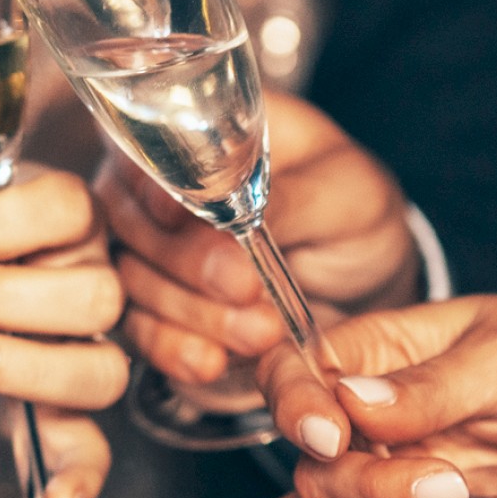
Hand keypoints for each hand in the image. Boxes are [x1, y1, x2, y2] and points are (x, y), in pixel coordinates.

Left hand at [0, 169, 127, 497]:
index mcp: (71, 220)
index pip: (70, 208)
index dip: (3, 223)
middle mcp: (95, 280)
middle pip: (97, 295)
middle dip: (9, 297)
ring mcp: (87, 350)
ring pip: (101, 370)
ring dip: (28, 366)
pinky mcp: (61, 413)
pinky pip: (93, 448)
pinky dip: (79, 476)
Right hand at [93, 91, 419, 390]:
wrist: (365, 286)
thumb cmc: (351, 213)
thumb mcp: (341, 193)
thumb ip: (286, 197)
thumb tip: (232, 204)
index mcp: (198, 136)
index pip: (144, 148)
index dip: (151, 183)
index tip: (178, 216)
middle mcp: (157, 190)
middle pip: (131, 220)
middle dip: (185, 261)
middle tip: (244, 286)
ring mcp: (151, 252)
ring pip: (133, 281)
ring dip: (190, 312)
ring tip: (259, 331)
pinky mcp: (157, 311)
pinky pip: (141, 332)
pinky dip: (173, 349)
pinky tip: (211, 361)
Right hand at [252, 284, 496, 497]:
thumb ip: (431, 387)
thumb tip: (354, 403)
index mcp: (375, 359)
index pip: (295, 376)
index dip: (294, 408)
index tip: (331, 437)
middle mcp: (372, 426)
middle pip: (311, 467)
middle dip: (351, 489)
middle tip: (433, 489)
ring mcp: (397, 487)